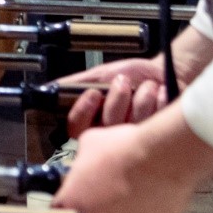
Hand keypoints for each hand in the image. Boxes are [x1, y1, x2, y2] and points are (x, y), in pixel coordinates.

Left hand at [52, 111, 212, 212]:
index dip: (69, 198)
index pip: (60, 210)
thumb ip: (81, 159)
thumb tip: (84, 158)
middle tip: (105, 184)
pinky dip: (142, 212)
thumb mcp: (89, 143)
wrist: (163, 156)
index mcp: (74, 205)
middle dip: (94, 203)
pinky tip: (146, 192)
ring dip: (119, 209)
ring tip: (129, 185)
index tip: (74, 192)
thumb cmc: (127, 150)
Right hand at [58, 57, 174, 137]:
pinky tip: (159, 94)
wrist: (162, 73)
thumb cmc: (132, 75)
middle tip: (124, 82)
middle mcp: (113, 135)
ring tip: (147, 86)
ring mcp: (137, 139)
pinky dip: (158, 101)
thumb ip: (78, 82)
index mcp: (95, 123)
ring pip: (133, 124)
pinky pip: (156, 123)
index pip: (76, 128)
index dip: (83, 111)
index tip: (93, 93)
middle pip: (107, 126)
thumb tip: (50, 86)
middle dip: (118, 100)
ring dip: (141, 97)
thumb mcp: (102, 74)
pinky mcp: (161, 138)